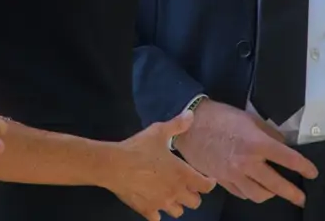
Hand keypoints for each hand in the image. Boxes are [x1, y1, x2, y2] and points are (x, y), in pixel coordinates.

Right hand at [101, 110, 215, 219]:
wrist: (115, 165)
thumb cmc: (139, 148)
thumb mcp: (158, 131)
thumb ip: (177, 125)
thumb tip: (191, 114)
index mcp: (182, 174)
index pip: (205, 186)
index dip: (209, 183)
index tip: (208, 180)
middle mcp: (176, 192)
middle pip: (195, 203)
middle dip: (193, 195)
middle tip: (187, 186)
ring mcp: (161, 204)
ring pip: (178, 212)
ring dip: (177, 204)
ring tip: (170, 195)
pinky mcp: (147, 210)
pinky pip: (157, 218)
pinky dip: (157, 212)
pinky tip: (153, 204)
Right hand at [172, 100, 317, 207]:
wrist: (190, 126)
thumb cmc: (220, 117)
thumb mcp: (249, 119)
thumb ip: (268, 134)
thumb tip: (282, 145)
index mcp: (257, 144)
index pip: (288, 159)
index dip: (304, 167)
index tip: (312, 172)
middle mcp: (247, 163)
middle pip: (276, 185)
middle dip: (292, 193)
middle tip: (301, 198)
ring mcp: (233, 174)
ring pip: (259, 195)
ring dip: (270, 194)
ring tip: (275, 191)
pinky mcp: (222, 180)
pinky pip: (242, 193)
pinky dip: (251, 192)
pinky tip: (254, 187)